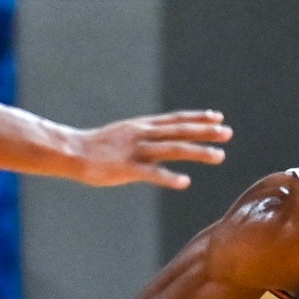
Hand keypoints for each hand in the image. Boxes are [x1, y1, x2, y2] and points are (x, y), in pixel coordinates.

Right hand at [71, 111, 232, 189]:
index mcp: (142, 126)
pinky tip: (185, 182)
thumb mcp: (123, 136)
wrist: (71, 151)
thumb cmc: (96, 147)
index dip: (198, 117)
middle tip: (228, 133)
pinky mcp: (126, 168)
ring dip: (197, 152)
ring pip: (172, 149)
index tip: (218, 117)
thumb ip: (143, 137)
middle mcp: (143, 135)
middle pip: (180, 131)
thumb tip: (160, 140)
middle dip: (206, 132)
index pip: (176, 119)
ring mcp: (135, 151)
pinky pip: (151, 173)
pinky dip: (169, 177)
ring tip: (220, 156)